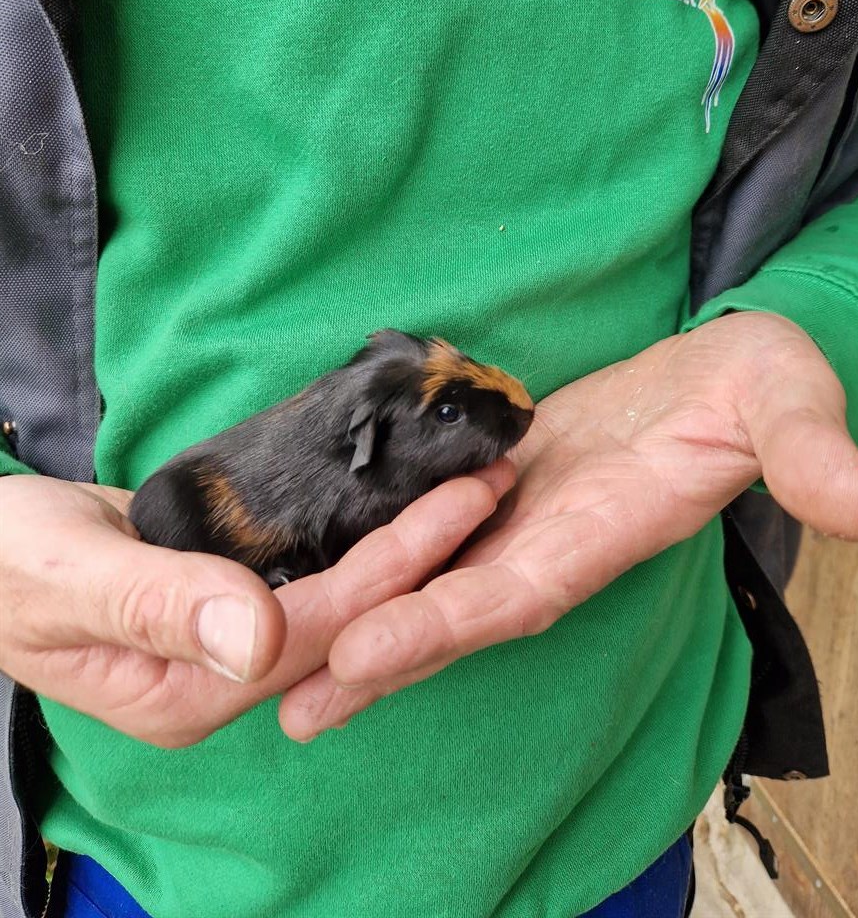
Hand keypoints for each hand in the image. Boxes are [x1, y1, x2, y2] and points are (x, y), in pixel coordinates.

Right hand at [0, 466, 511, 745]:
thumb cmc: (5, 565)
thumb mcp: (69, 577)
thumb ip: (159, 605)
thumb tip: (257, 641)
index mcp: (192, 693)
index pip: (321, 625)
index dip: (396, 564)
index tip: (464, 500)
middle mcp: (222, 680)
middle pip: (348, 615)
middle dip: (426, 550)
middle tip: (496, 477)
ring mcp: (225, 648)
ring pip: (337, 596)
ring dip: (404, 542)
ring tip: (470, 482)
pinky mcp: (224, 608)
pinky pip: (308, 573)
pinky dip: (356, 535)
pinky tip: (396, 498)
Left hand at [281, 312, 857, 738]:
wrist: (724, 370)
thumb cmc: (761, 386)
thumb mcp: (791, 402)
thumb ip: (812, 451)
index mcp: (605, 530)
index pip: (520, 592)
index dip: (446, 624)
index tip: (364, 655)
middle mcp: (552, 539)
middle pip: (453, 607)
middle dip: (375, 655)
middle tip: (283, 702)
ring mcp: (522, 514)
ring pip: (432, 575)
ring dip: (359, 615)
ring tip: (276, 656)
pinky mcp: (500, 481)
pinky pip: (430, 524)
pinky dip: (375, 549)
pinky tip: (319, 566)